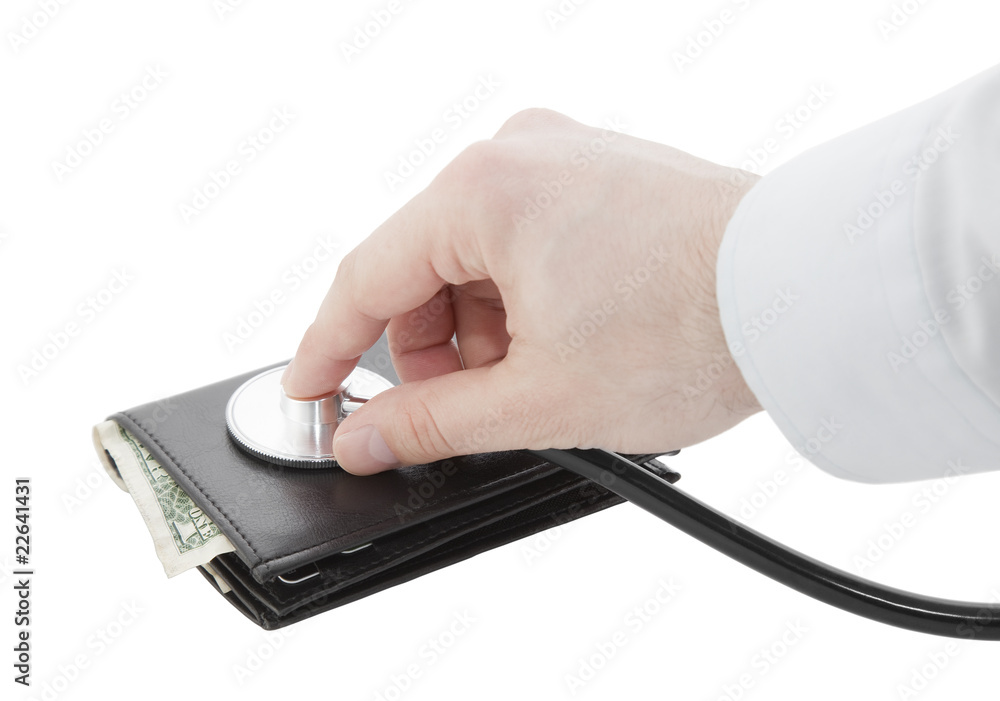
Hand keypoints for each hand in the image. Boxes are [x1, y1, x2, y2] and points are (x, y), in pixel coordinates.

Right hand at [282, 108, 761, 473]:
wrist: (811, 292)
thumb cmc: (694, 327)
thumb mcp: (540, 399)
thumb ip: (433, 424)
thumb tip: (366, 439)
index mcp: (483, 190)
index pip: (366, 278)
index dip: (328, 348)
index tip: (312, 392)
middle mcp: (519, 153)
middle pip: (424, 269)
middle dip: (438, 352)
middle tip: (472, 411)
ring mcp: (567, 156)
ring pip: (479, 257)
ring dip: (489, 329)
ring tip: (546, 378)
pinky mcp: (605, 171)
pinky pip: (530, 238)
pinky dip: (529, 297)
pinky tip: (571, 340)